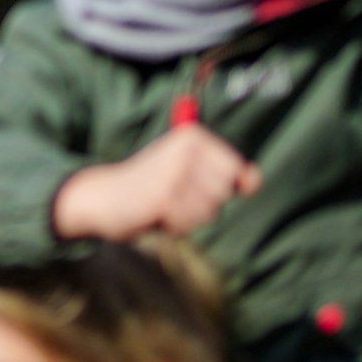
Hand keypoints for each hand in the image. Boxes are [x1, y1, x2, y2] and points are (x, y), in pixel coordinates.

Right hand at [51, 123, 261, 240]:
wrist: (105, 197)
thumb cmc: (154, 186)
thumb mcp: (196, 174)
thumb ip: (231, 175)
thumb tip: (256, 180)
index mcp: (193, 135)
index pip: (234, 169)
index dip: (214, 184)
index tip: (186, 179)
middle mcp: (185, 147)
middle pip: (224, 191)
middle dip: (203, 203)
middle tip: (173, 194)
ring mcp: (173, 171)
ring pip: (209, 210)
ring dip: (189, 216)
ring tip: (164, 204)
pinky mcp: (162, 195)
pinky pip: (189, 223)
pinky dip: (174, 226)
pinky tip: (155, 213)